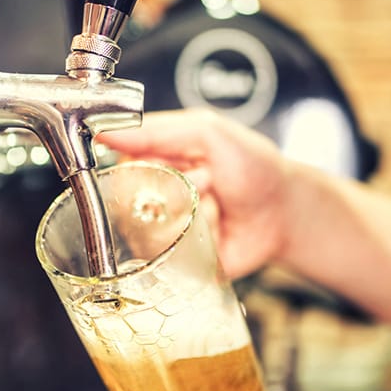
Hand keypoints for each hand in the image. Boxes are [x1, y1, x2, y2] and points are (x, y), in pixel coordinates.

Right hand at [99, 110, 290, 278]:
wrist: (286, 212)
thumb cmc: (253, 167)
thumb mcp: (208, 132)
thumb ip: (156, 130)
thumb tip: (104, 133)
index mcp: (154, 159)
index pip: (119, 164)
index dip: (143, 164)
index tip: (172, 161)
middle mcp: (152, 195)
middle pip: (129, 199)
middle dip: (176, 187)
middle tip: (207, 179)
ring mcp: (162, 229)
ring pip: (147, 228)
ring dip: (191, 211)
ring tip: (216, 202)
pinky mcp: (175, 260)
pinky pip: (165, 255)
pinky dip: (197, 237)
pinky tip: (217, 228)